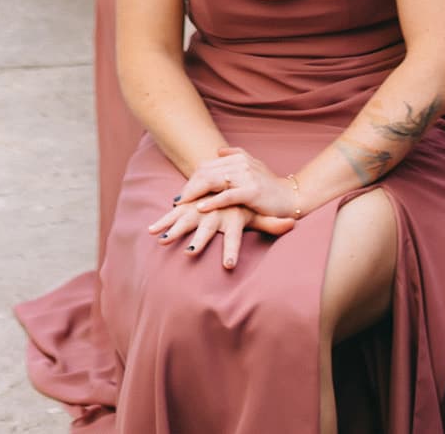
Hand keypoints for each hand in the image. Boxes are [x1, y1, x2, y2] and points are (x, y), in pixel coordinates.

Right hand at [147, 203, 297, 268]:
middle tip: (190, 253)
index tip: (228, 266)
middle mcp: (216, 212)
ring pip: (186, 218)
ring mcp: (201, 208)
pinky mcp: (189, 206)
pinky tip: (152, 231)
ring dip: (174, 229)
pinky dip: (163, 221)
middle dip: (198, 240)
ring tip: (162, 240)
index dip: (231, 251)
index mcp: (234, 216)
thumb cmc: (244, 203)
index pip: (234, 236)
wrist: (228, 177)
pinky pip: (174, 214)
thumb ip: (273, 223)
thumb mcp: (259, 214)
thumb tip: (292, 225)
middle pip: (206, 228)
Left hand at [174, 144, 301, 220]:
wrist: (291, 198)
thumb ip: (236, 156)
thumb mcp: (253, 166)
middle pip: (206, 172)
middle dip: (190, 186)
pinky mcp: (252, 191)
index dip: (192, 178)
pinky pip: (227, 195)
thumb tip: (218, 150)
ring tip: (182, 204)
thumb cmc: (269, 187)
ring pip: (213, 181)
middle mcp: (242, 163)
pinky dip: (212, 202)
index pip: (207, 165)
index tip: (183, 193)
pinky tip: (200, 208)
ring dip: (195, 193)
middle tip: (178, 201)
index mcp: (240, 157)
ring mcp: (247, 176)